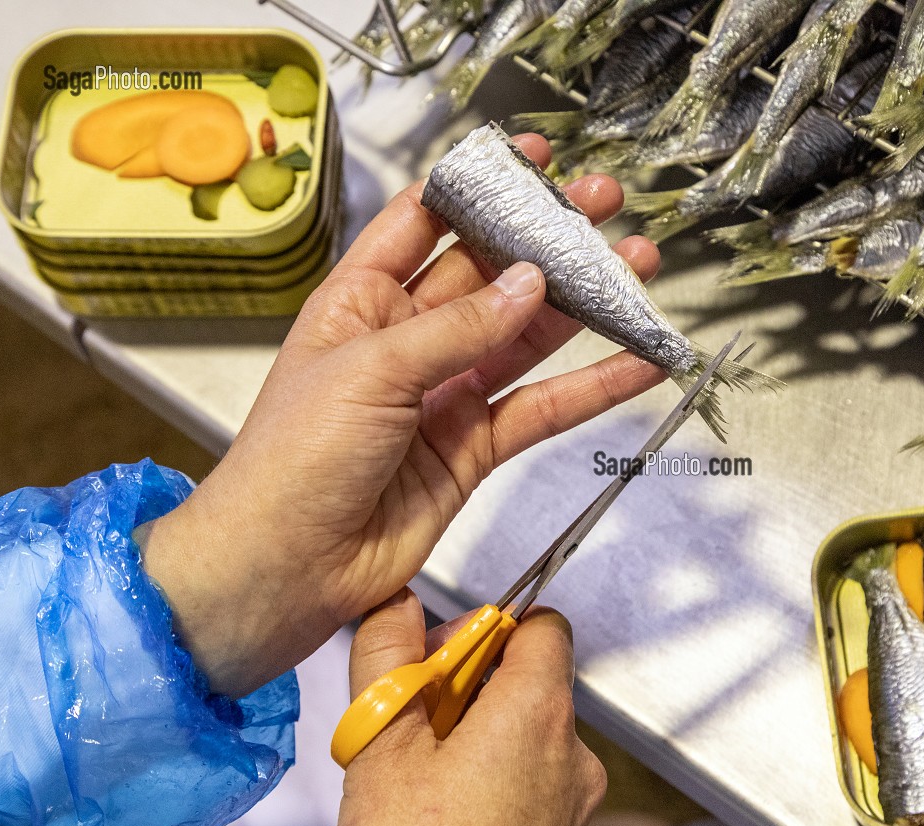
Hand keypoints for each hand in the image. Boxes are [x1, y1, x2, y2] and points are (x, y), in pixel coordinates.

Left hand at [134, 135, 664, 696]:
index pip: (425, 224)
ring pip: (527, 338)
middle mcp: (406, 340)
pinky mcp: (474, 448)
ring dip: (583, 307)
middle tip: (604, 206)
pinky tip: (635, 364)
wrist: (285, 567)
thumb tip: (528, 283)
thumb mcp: (369, 370)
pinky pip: (542, 408)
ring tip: (637, 271)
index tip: (535, 160)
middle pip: (491, 275)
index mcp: (360, 301)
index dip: (479, 188)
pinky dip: (591, 387)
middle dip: (548, 240)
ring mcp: (444, 394)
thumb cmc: (290, 462)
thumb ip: (458, 328)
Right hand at [335, 590, 604, 825]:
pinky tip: (449, 816)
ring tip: (425, 779)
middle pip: (532, 682)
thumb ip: (389, 658)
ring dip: (483, 737)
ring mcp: (576, 801)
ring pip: (530, 735)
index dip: (491, 627)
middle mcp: (573, 752)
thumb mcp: (382, 746)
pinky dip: (499, 781)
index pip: (543, 625)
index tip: (443, 655)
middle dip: (473, 688)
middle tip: (415, 724)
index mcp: (538, 713)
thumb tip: (396, 605)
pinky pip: (537, 783)